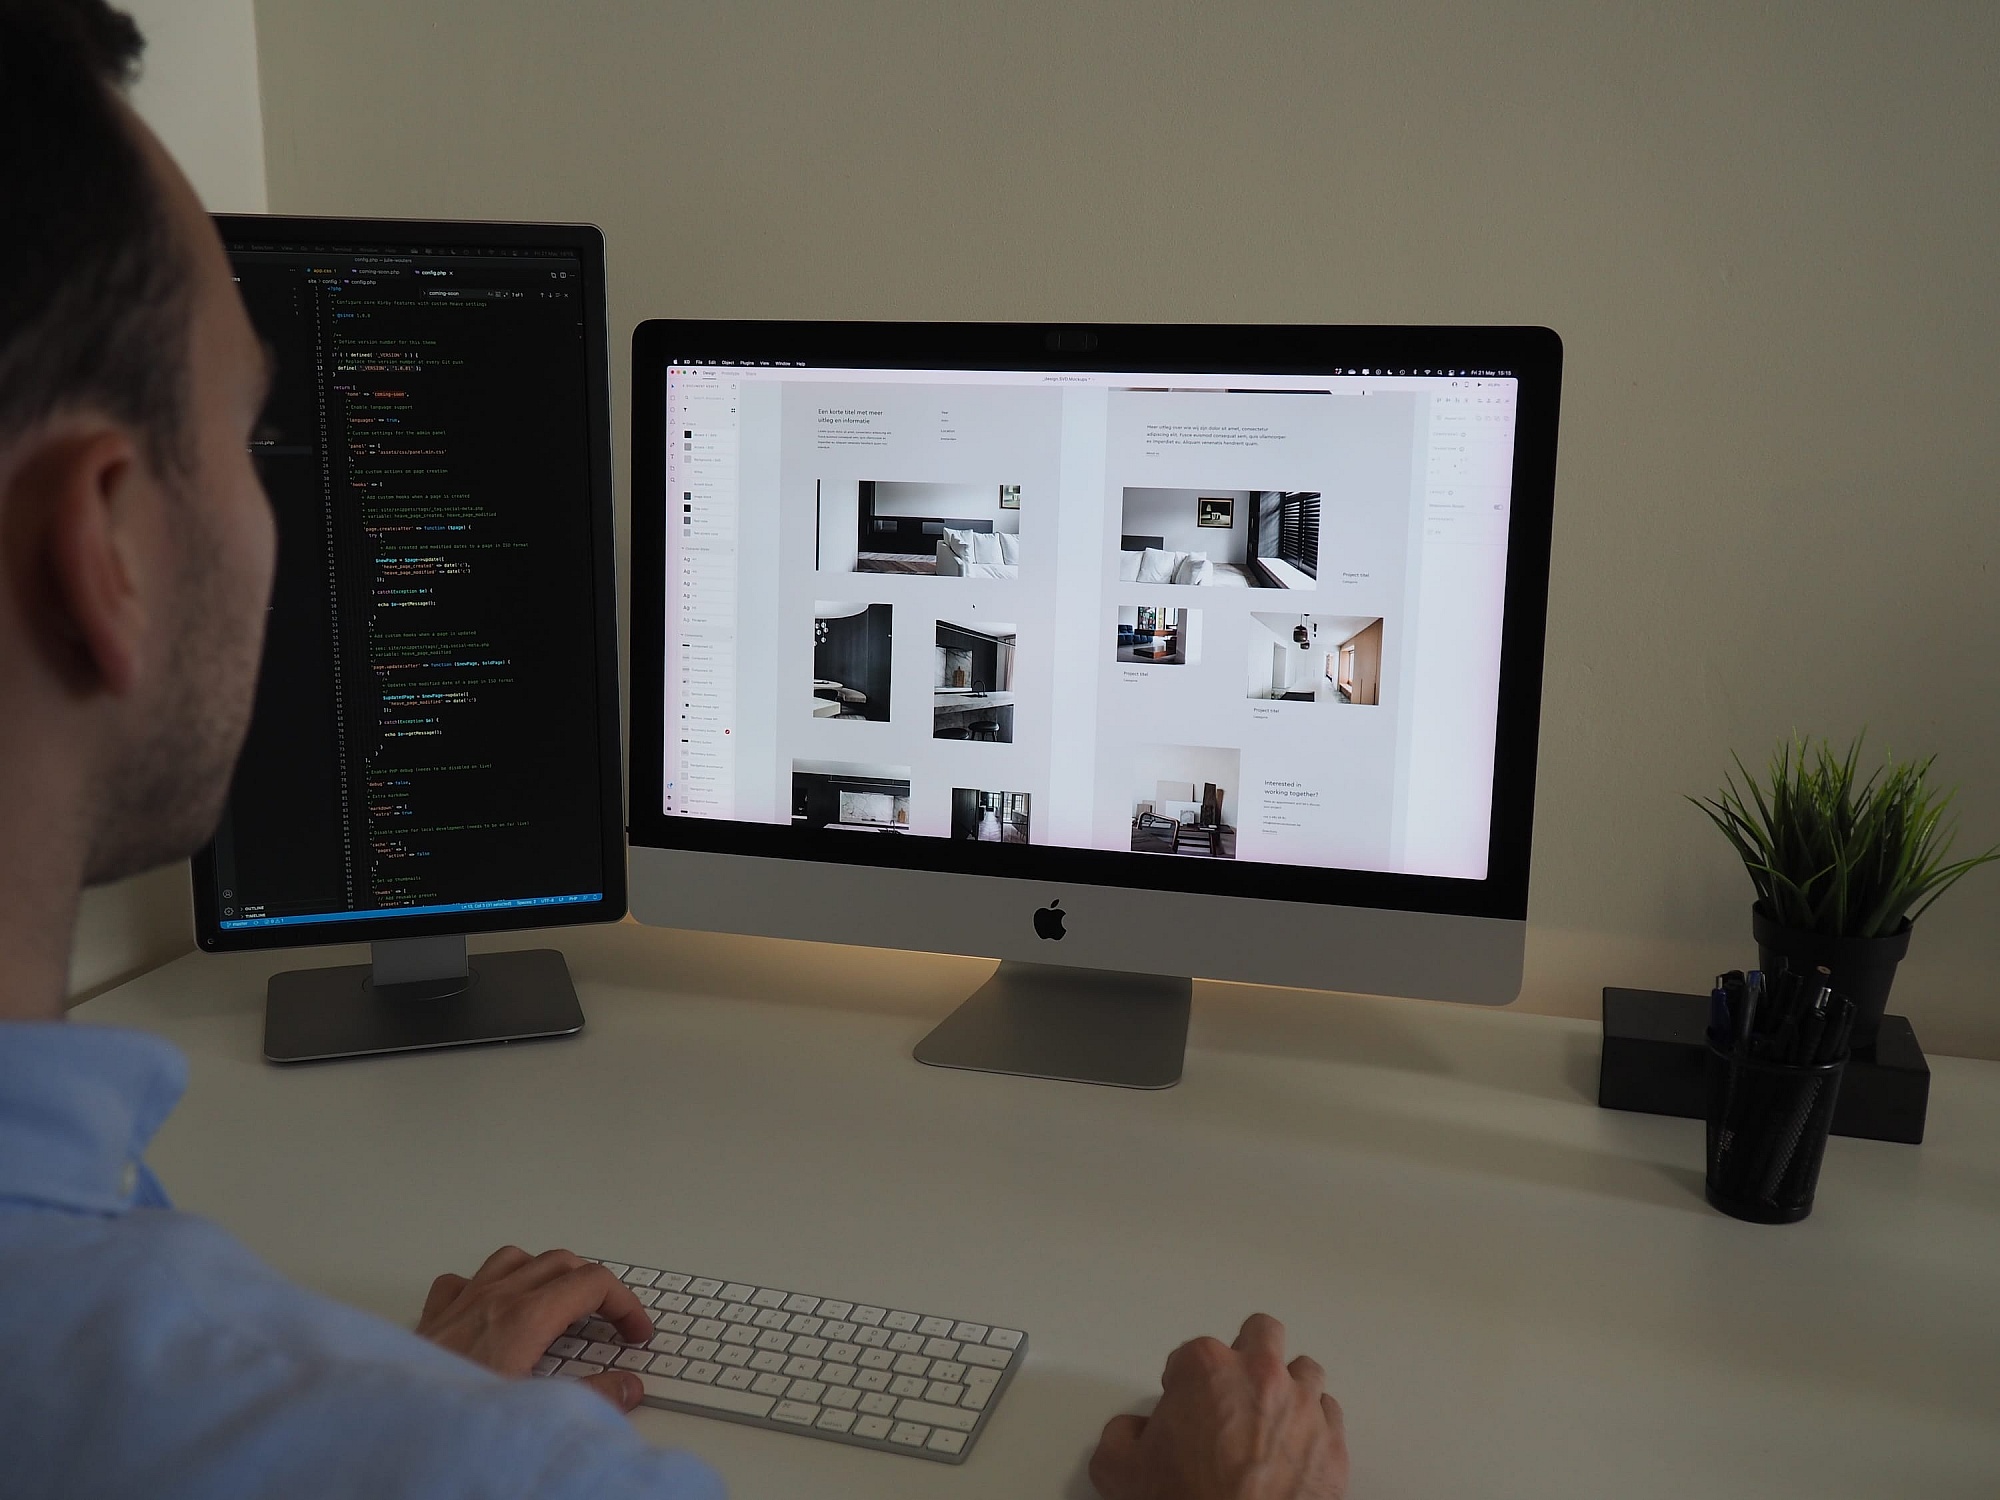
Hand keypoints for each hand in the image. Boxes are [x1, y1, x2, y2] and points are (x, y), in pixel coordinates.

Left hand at [417, 1245, 653, 1412]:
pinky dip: (487, 1283)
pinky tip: (491, 1304)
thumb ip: (591, 1398)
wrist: (390, 1430)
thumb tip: (627, 1388)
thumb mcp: (535, 1412)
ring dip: (545, 1272)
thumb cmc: (454, 1421)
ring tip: (559, 1300)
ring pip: (514, 1259)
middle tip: (610, 1320)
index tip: (634, 1331)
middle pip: (561, 1262)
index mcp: (524, 1318)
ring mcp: (461, 1303)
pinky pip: (464, 1279)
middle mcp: (493, 1299)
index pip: (593, 1284)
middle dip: (595, 1285)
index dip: (625, 1304)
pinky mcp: (433, 1318)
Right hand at [1089, 1313, 1347, 1499]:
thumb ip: (1121, 1434)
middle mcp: (1260, 1376)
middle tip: (1231, 1388)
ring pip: (1304, 1371)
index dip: (1182, 1379)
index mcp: (1207, 1369)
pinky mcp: (1332, 1445)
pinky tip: (1294, 1447)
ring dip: (1287, 1387)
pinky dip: (1313, 1426)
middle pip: (1262, 1334)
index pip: (1191, 1353)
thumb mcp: (1119, 1469)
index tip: (1180, 1401)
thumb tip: (1133, 1433)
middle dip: (1246, 1353)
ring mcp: (1303, 1408)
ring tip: (1269, 1417)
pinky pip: (1329, 1416)